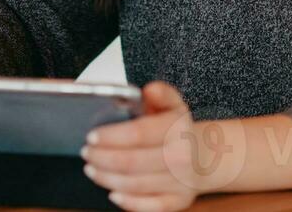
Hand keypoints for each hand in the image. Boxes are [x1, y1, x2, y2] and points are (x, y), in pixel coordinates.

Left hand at [82, 81, 209, 211]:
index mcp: (177, 130)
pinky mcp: (177, 202)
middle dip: (102, 158)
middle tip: (86, 152)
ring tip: (91, 168)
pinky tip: (112, 192)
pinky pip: (149, 207)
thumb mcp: (174, 104)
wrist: (205, 157)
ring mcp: (180, 183)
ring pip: (135, 185)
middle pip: (131, 162)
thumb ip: (161, 93)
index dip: (111, 136)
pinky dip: (127, 202)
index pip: (138, 134)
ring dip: (107, 178)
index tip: (91, 136)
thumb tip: (148, 90)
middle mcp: (181, 158)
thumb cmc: (179, 129)